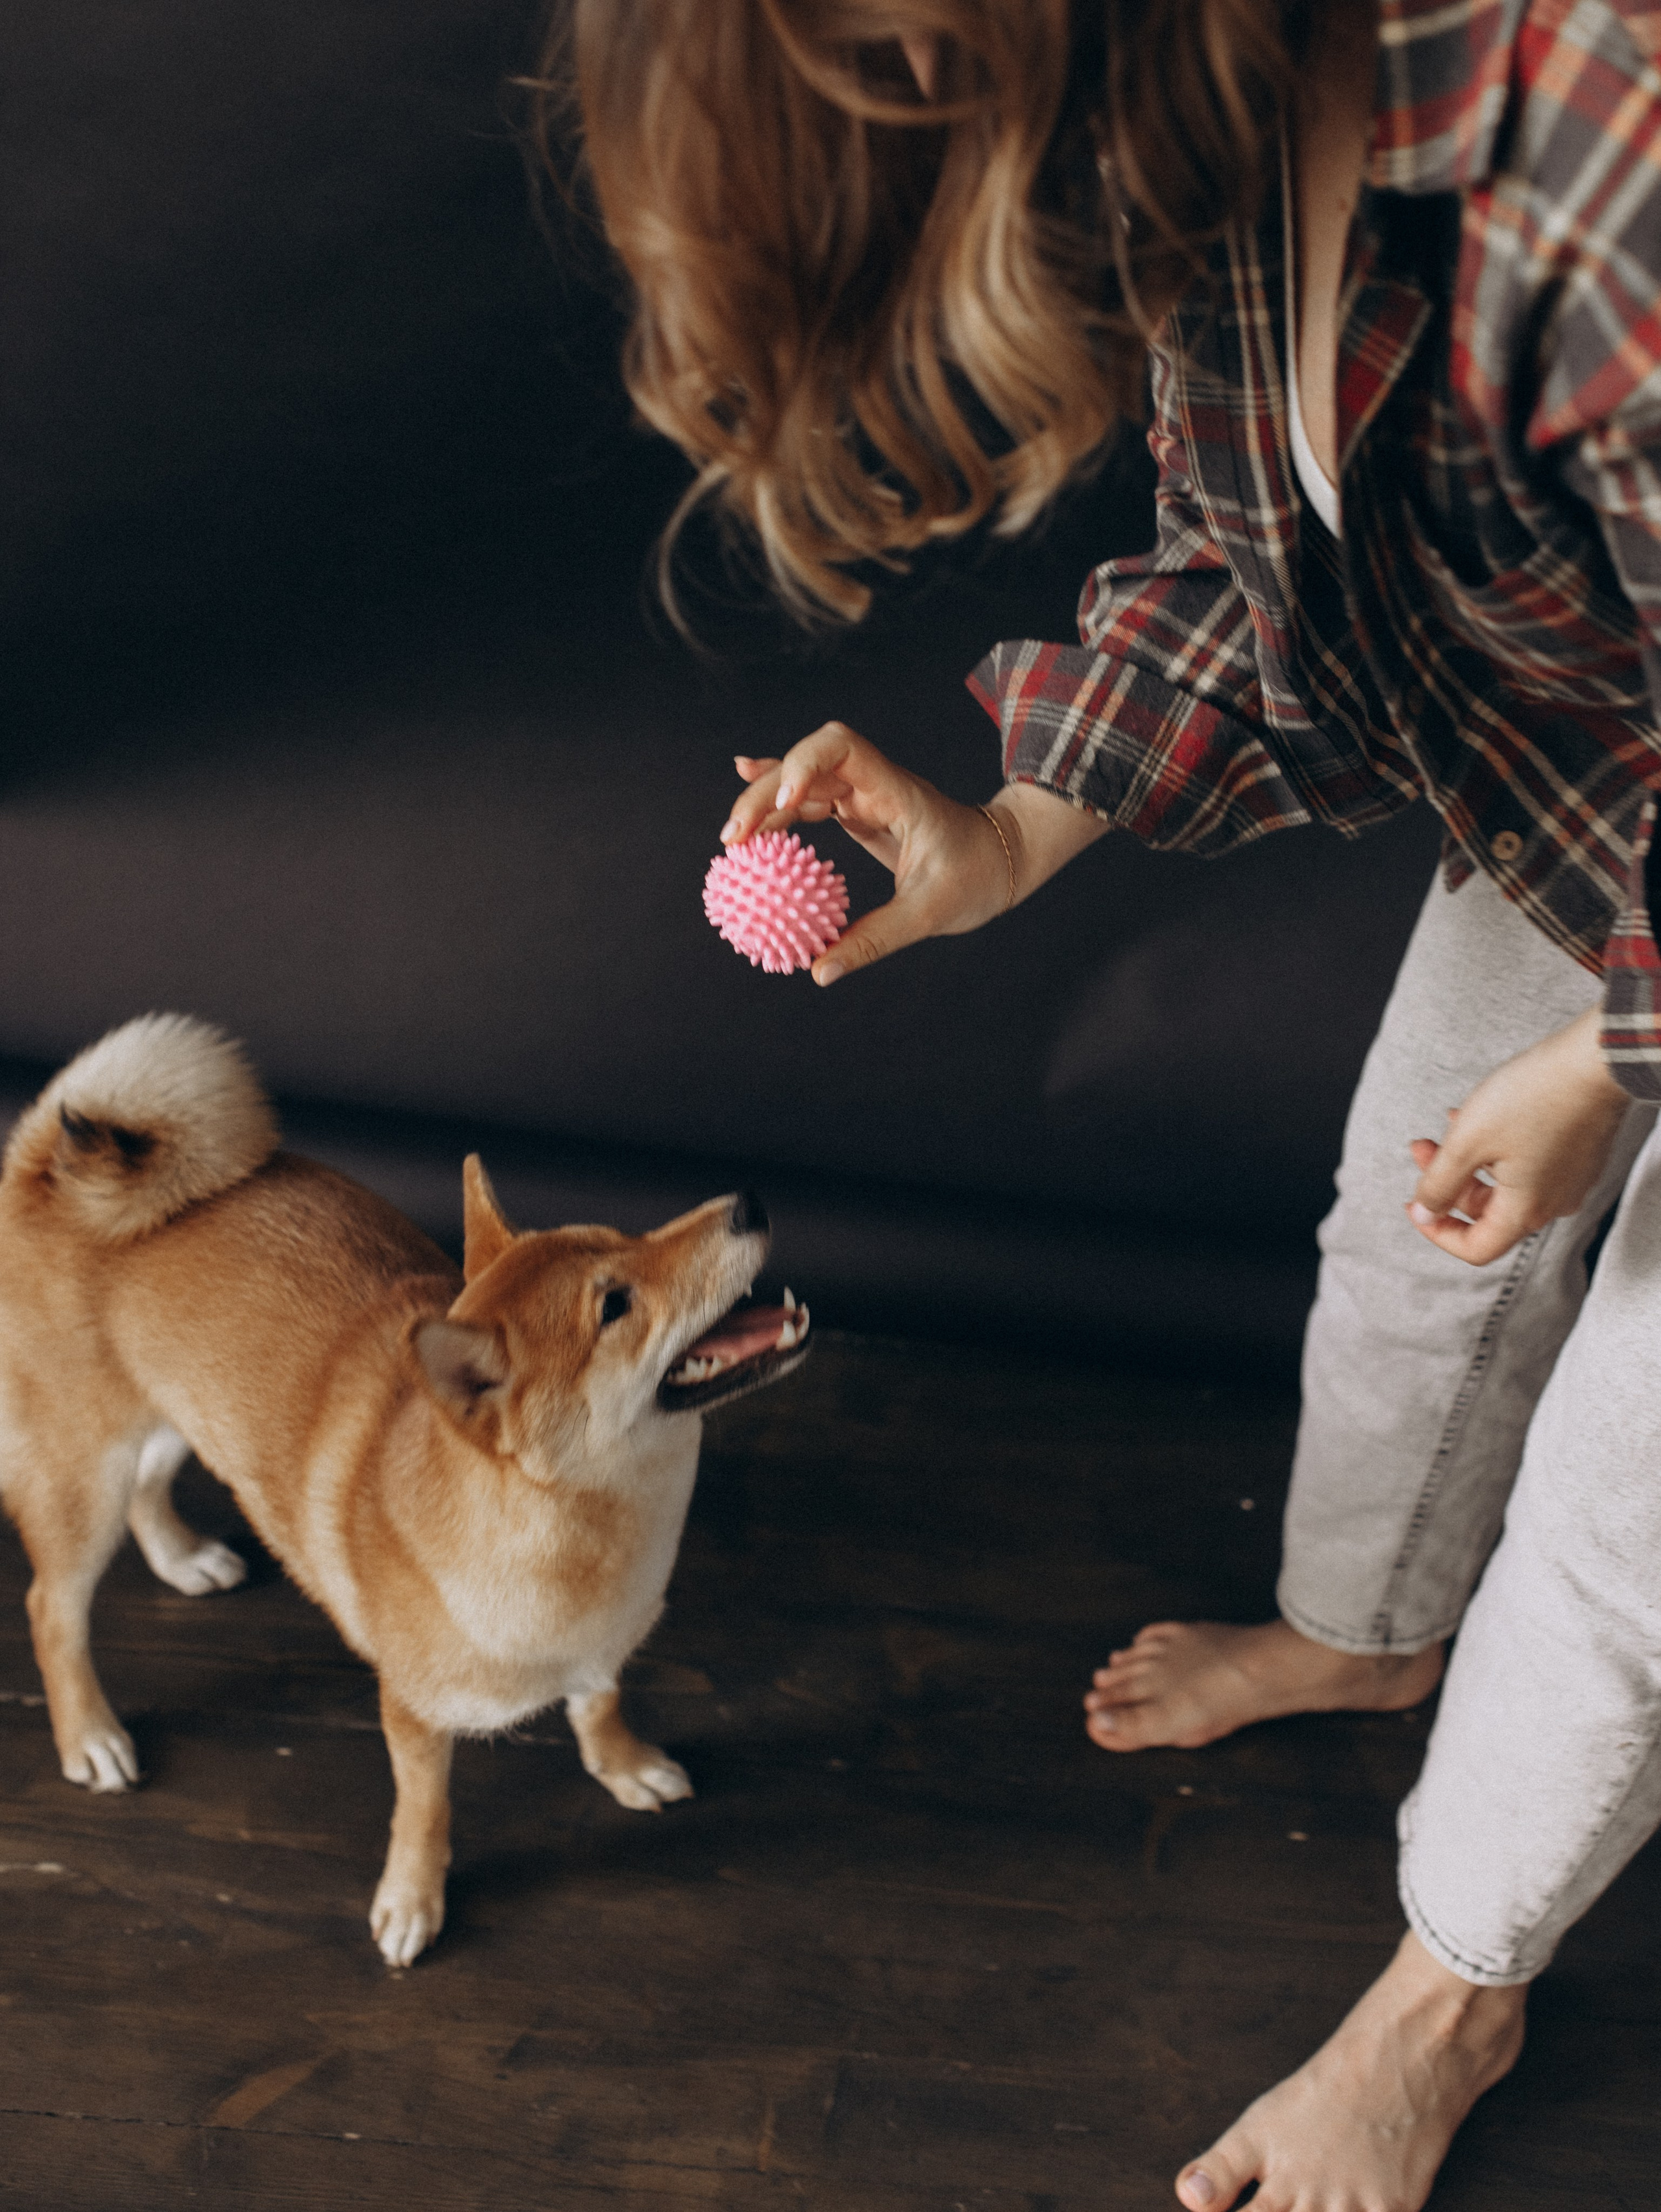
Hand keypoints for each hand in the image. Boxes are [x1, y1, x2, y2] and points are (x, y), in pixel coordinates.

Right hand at [719, 721, 1103, 984]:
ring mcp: (863, 795)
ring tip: (732, 841)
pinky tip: (749, 813)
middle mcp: (875, 783)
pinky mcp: (857, 812)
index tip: (783, 803)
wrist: (1004, 859)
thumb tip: (820, 971)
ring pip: (801, 784)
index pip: (841, 749)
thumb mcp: (930, 913)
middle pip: (807, 765)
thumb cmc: (977, 877)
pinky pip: (808, 803)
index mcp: (897, 791)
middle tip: (732, 840)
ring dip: (763, 805)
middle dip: (764, 792)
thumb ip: (875, 940)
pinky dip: (778, 808)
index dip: (804, 764)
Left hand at [1406, 1006, 1629, 1263]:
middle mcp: (1552, 1203)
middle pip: (1487, 1212)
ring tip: (1447, 1125)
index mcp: (1526, 1210)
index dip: (1438, 1232)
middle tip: (1421, 1147)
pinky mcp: (1577, 1154)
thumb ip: (1439, 1185)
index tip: (1415, 1205)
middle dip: (1447, 1181)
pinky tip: (1479, 1115)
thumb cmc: (1533, 1097)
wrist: (1594, 1059)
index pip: (1476, 1248)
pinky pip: (1527, 1163)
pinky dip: (1495, 1147)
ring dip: (1468, 1159)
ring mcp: (1568, 1179)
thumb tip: (1424, 1214)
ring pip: (1504, 1183)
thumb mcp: (1468, 1141)